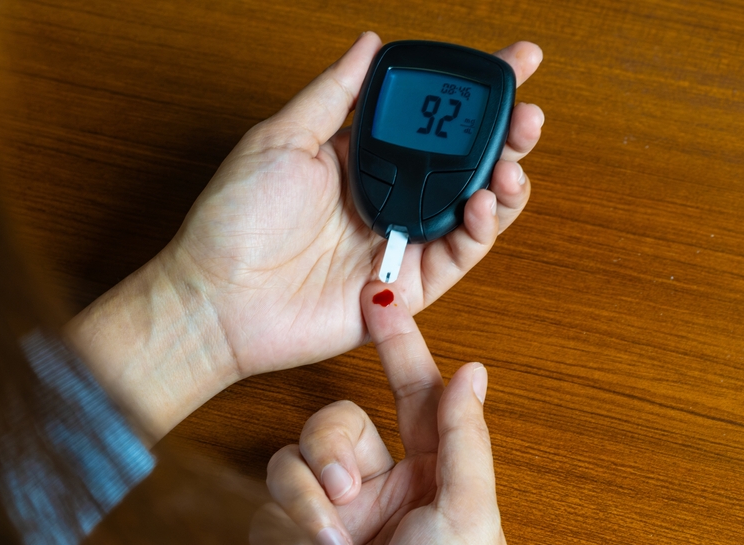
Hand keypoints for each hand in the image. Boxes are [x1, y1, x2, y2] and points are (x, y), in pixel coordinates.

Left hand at [168, 32, 543, 377]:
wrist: (216, 300)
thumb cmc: (233, 222)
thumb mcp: (281, 139)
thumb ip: (335, 94)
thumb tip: (370, 44)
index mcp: (359, 159)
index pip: (430, 120)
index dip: (474, 92)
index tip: (517, 59)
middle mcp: (386, 199)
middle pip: (463, 163)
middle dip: (506, 135)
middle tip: (527, 113)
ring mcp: (398, 243)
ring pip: (473, 209)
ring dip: (503, 180)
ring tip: (513, 158)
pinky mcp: (406, 288)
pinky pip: (457, 255)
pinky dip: (479, 229)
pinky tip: (481, 200)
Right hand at [250, 283, 507, 544]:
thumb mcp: (467, 519)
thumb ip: (462, 440)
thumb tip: (473, 372)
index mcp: (432, 478)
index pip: (413, 394)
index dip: (398, 345)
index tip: (380, 296)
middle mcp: (382, 492)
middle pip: (335, 423)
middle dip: (331, 449)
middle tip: (347, 489)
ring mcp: (336, 522)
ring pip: (291, 464)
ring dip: (306, 506)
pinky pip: (268, 518)